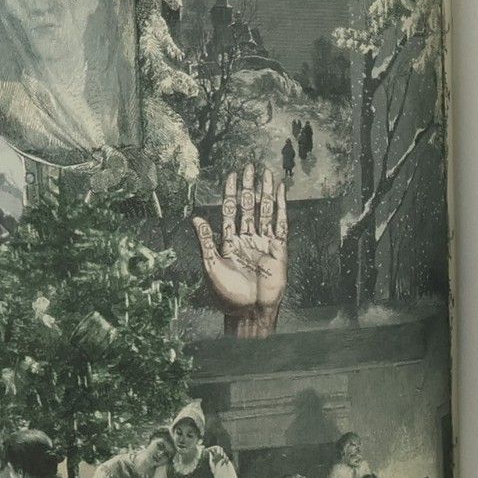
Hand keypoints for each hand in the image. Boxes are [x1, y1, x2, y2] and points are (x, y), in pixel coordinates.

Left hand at [191, 164, 288, 338]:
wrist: (249, 310)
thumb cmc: (227, 294)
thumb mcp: (210, 265)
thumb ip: (205, 241)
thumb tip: (195, 217)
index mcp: (230, 241)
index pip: (231, 211)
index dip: (231, 193)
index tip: (232, 175)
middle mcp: (247, 238)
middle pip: (249, 206)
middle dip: (249, 187)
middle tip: (250, 167)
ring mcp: (263, 242)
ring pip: (265, 211)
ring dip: (266, 192)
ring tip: (266, 173)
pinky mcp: (279, 249)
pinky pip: (281, 223)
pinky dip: (281, 207)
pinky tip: (281, 192)